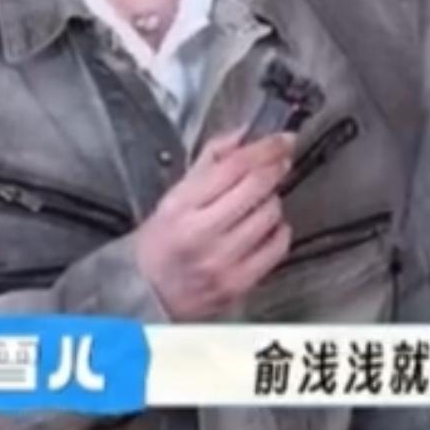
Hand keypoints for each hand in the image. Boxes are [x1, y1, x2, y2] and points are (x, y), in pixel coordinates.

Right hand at [133, 128, 295, 320]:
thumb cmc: (162, 243)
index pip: (234, 166)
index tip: (281, 140)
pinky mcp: (239, 284)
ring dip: (271, 201)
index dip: (265, 148)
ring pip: (270, 214)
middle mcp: (201, 234)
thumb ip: (210, 161)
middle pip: (256, 187)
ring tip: (258, 203)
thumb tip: (242, 135)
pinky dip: (278, 231)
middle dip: (275, 167)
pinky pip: (278, 247)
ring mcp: (222, 262)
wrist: (148, 294)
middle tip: (280, 161)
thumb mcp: (175, 197)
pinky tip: (264, 229)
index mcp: (181, 207)